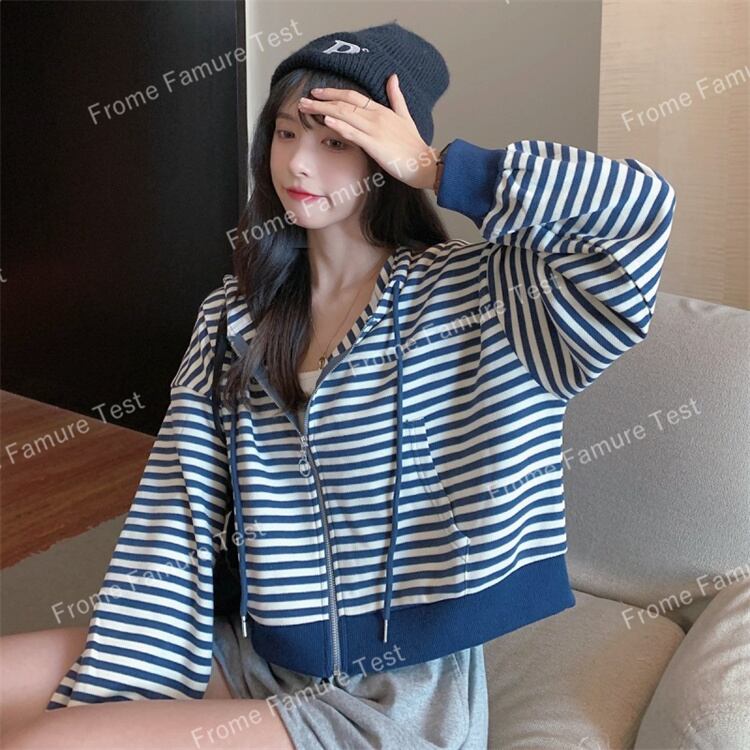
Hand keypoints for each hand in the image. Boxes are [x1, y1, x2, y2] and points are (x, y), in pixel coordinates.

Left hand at [297, 73, 438, 190]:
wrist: (424, 163)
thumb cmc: (414, 145)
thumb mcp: (405, 117)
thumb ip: (397, 97)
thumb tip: (393, 77)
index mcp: (382, 110)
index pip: (353, 96)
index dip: (333, 92)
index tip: (317, 92)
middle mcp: (376, 116)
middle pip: (344, 102)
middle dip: (321, 100)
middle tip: (302, 100)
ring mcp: (375, 130)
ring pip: (345, 114)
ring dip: (323, 109)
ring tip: (305, 108)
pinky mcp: (375, 145)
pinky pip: (354, 133)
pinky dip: (339, 125)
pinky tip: (326, 120)